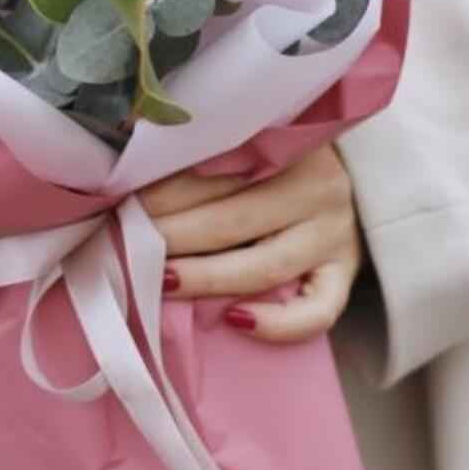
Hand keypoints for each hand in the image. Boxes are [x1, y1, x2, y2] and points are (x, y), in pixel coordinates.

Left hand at [140, 144, 362, 342]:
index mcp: (286, 146)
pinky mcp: (346, 275)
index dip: (163, 193)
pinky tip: (234, 320)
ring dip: (206, 276)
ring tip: (162, 282)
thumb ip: (206, 162)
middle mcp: (316, 187)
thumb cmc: (277, 162)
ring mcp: (334, 235)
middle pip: (232, 220)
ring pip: (265, 265)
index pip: (214, 172)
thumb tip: (130, 188)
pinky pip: (317, 311)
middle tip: (127, 245)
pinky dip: (276, 323)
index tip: (122, 206)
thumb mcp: (250, 148)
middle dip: (173, 236)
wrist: (345, 179)